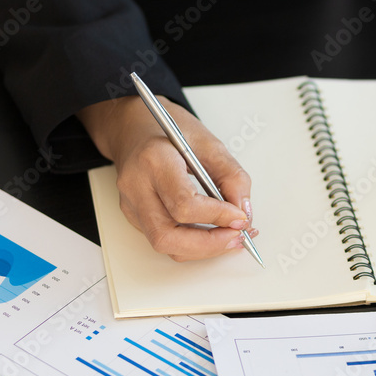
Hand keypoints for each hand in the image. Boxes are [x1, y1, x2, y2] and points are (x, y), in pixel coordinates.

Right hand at [77, 95, 256, 261]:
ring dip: (202, 249)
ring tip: (230, 237)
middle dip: (209, 245)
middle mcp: (136, 186)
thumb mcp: (210, 143)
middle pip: (167, 236)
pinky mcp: (134, 215)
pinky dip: (192, 244)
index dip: (217, 216)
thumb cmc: (170, 130)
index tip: (240, 217)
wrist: (134, 127)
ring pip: (165, 244)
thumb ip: (232, 177)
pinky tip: (213, 234)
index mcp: (154, 160)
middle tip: (237, 237)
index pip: (184, 204)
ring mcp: (131, 204)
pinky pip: (164, 239)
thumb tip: (244, 212)